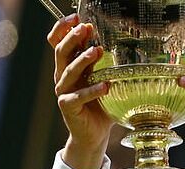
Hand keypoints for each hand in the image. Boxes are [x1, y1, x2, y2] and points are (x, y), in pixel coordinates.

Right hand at [47, 14, 113, 168]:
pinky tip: (106, 86)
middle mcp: (63, 77)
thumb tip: (126, 48)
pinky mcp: (68, 107)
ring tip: (98, 50)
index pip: (58, 43)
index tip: (76, 17)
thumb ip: (107, 67)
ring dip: (83, 60)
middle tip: (86, 28)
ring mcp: (64, 92)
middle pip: (61, 52)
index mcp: (70, 67)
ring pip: (69, 71)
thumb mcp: (104, 82)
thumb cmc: (101, 107)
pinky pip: (79, 96)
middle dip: (73, 38)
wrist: (94, 135)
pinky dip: (93, 91)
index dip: (63, 29)